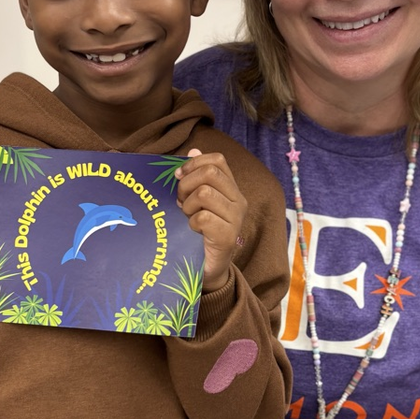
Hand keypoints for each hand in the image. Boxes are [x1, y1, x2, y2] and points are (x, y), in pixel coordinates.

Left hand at [175, 148, 246, 291]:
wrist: (207, 269)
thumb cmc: (199, 233)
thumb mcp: (195, 201)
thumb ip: (196, 177)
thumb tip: (193, 150)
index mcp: (232, 190)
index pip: (217, 160)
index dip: (194, 164)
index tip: (179, 177)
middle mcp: (239, 202)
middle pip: (210, 174)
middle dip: (187, 184)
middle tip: (181, 201)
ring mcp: (236, 219)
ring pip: (204, 193)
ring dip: (188, 205)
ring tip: (188, 217)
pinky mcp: (228, 237)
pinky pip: (203, 217)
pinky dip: (191, 223)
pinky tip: (193, 231)